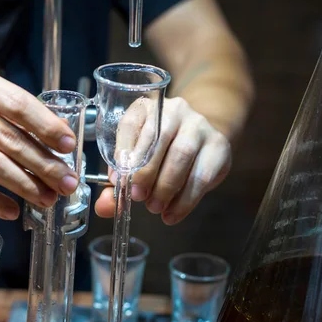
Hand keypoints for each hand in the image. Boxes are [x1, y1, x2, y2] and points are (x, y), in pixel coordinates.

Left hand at [94, 97, 230, 224]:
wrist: (201, 140)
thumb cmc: (159, 151)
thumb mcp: (136, 160)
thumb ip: (118, 183)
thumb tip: (104, 206)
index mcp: (146, 108)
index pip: (131, 123)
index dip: (123, 152)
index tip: (118, 179)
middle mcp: (174, 110)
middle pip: (159, 137)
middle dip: (145, 172)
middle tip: (138, 197)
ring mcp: (199, 125)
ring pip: (182, 154)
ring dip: (166, 186)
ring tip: (155, 207)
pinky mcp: (218, 146)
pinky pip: (201, 175)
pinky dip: (185, 199)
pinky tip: (173, 213)